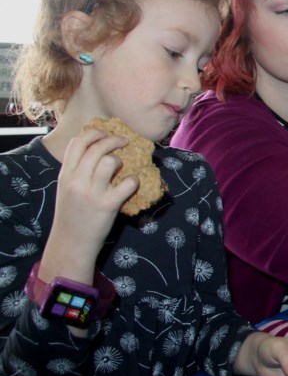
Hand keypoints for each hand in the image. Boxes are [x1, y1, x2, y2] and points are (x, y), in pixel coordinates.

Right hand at [46, 128, 139, 273]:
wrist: (71, 243)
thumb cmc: (72, 214)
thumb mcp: (66, 188)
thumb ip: (77, 170)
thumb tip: (96, 150)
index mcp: (65, 174)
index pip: (78, 142)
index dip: (94, 132)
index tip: (104, 133)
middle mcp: (76, 181)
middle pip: (96, 147)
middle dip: (114, 140)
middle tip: (124, 142)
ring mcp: (91, 193)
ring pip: (110, 161)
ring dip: (121, 161)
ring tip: (123, 167)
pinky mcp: (107, 205)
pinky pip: (127, 183)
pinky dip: (133, 181)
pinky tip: (132, 184)